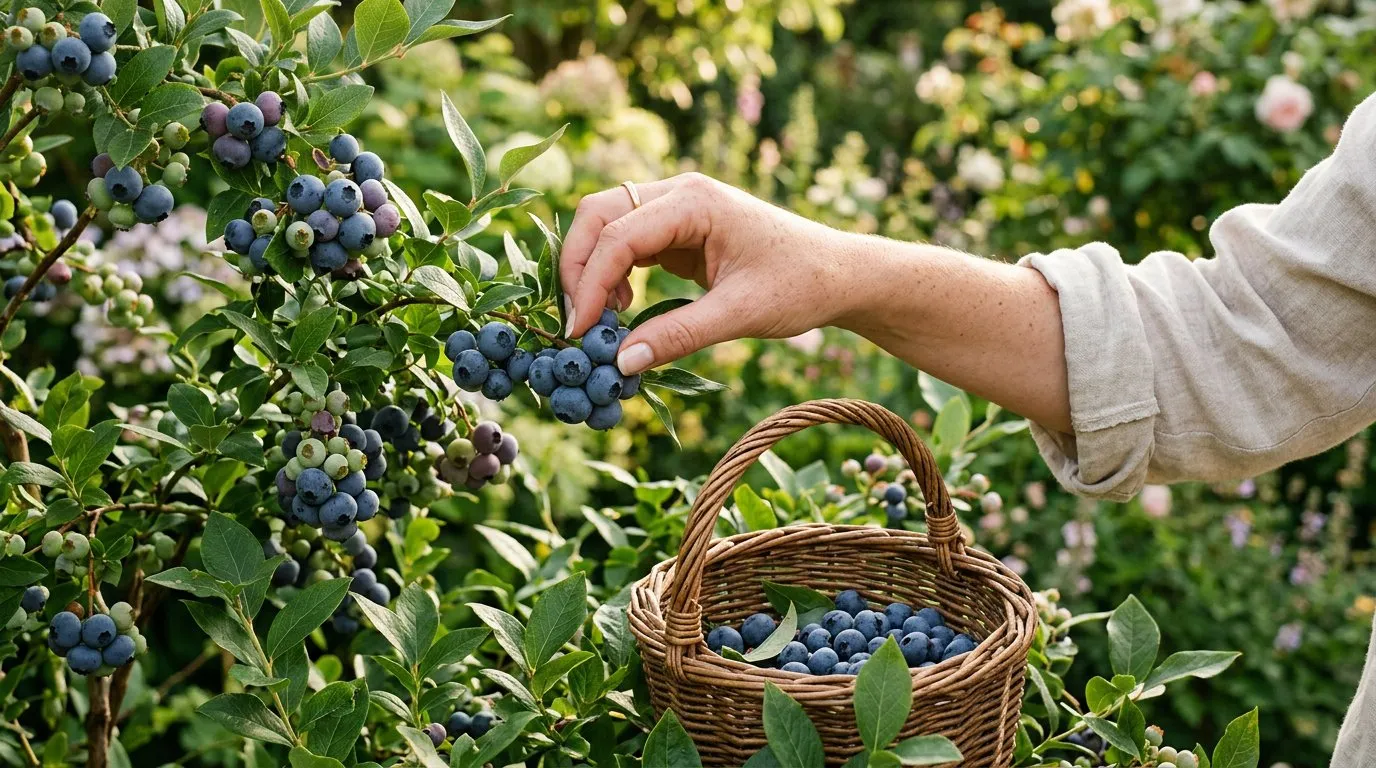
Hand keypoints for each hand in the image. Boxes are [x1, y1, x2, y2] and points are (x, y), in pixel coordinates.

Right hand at [561, 173, 857, 374]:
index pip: (619, 235)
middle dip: (578, 267)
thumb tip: (621, 364)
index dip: (590, 283)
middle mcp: (680, 193)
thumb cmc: (800, 285)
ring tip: (605, 321)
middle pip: (598, 215)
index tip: (581, 332)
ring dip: (592, 270)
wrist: (839, 275)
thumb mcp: (740, 314)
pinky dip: (612, 275)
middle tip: (578, 323)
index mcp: (696, 201)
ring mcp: (676, 209)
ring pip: (606, 226)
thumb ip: (679, 336)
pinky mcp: (677, 231)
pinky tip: (622, 309)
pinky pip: (626, 245)